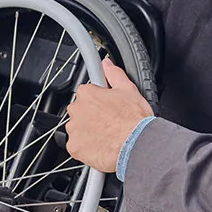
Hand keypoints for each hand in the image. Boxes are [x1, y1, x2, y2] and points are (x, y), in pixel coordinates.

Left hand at [65, 58, 152, 173]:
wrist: (137, 145)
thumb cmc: (134, 120)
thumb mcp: (129, 90)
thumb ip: (114, 74)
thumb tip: (107, 64)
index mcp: (87, 94)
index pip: (86, 93)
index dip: (98, 101)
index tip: (106, 107)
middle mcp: (77, 110)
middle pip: (80, 111)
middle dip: (91, 116)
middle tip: (109, 122)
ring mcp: (74, 130)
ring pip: (77, 129)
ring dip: (88, 132)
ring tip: (107, 136)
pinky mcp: (74, 147)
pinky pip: (77, 146)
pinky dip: (86, 147)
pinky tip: (101, 145)